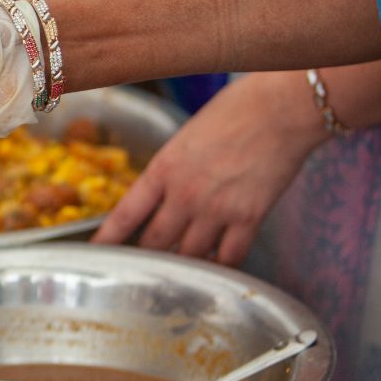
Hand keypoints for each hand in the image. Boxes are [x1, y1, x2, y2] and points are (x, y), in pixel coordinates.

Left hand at [93, 72, 325, 264]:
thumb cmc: (238, 109)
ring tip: (182, 273)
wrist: (283, 107)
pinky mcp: (249, 218)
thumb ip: (174, 168)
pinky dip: (222, 266)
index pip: (126, 215)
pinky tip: (220, 266)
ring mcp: (216, 209)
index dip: (109, 239)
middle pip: (155, 244)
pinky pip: (229, 258)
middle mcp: (185, 194)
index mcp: (164, 168)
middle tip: (143, 270)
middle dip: (147, 259)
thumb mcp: (188, 135)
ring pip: (190, 256)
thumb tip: (166, 192)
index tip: (97, 253)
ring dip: (185, 266)